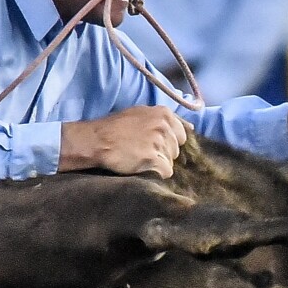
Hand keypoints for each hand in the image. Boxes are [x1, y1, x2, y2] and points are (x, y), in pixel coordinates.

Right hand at [61, 106, 189, 177]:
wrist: (96, 140)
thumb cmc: (115, 127)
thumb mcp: (141, 114)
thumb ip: (165, 120)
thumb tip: (191, 128)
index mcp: (164, 114)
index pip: (182, 134)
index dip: (169, 142)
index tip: (154, 144)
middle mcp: (164, 126)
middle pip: (176, 149)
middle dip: (163, 153)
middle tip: (143, 151)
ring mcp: (159, 142)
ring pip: (171, 161)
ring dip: (158, 163)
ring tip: (139, 158)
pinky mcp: (152, 158)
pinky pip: (165, 171)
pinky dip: (155, 173)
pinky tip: (141, 166)